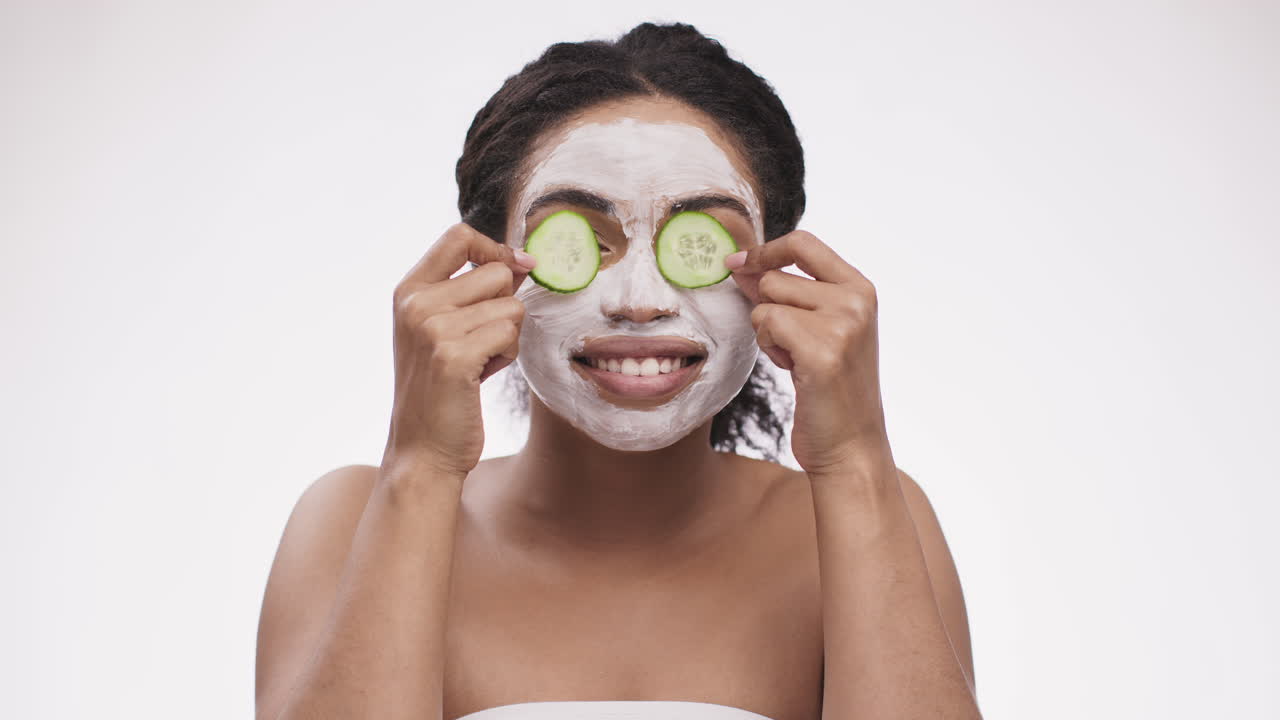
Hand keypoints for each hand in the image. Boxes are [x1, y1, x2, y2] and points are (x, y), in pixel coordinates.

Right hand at [384, 223, 536, 476]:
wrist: (422, 449)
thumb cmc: (442, 389)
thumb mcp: (444, 330)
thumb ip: (472, 292)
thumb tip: (522, 260)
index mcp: (409, 290)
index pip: (459, 236)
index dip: (495, 249)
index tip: (515, 269)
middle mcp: (416, 303)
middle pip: (497, 273)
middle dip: (505, 307)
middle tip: (481, 342)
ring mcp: (432, 328)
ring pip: (511, 306)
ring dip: (507, 337)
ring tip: (479, 362)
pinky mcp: (453, 355)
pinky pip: (510, 334)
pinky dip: (507, 356)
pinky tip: (482, 376)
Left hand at [725, 230, 888, 475]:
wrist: (851, 445)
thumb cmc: (830, 390)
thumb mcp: (819, 330)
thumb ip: (788, 293)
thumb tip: (741, 263)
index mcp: (861, 288)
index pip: (804, 243)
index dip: (764, 250)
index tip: (737, 263)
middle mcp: (857, 299)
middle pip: (775, 277)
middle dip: (767, 310)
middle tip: (791, 345)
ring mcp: (843, 323)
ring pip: (766, 303)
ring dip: (768, 333)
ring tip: (796, 360)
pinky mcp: (823, 350)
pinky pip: (767, 325)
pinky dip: (770, 348)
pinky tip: (793, 370)